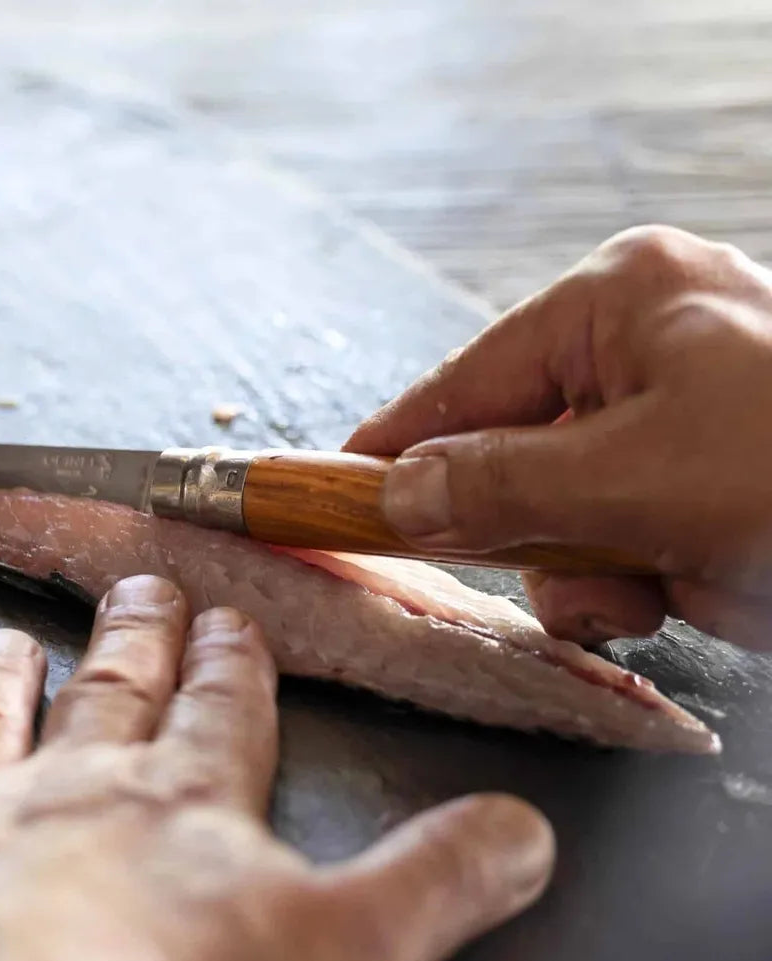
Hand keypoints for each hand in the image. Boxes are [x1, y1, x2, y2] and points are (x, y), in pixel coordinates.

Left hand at [0, 575, 553, 960]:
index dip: (231, 661)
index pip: (221, 707)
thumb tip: (528, 833)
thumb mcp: (357, 951)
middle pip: (110, 690)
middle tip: (136, 587)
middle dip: (132, 637)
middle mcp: (71, 788)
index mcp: (183, 802)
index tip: (227, 618)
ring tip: (5, 637)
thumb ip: (445, 880)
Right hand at [346, 225, 771, 648]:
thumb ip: (502, 486)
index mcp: (620, 302)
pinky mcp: (693, 491)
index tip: (329, 490)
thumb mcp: (642, 479)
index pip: (466, 381)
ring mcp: (670, 424)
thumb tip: (398, 495)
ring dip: (577, 570)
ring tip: (640, 586)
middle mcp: (639, 350)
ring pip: (550, 514)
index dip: (393, 443)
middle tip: (544, 564)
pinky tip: (664, 596)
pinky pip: (605, 544)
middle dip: (516, 527)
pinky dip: (619, 586)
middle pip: (505, 453)